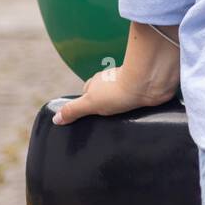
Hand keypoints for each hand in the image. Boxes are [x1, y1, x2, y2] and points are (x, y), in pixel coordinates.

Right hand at [52, 61, 177, 125]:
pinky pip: (136, 100)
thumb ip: (73, 110)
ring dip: (121, 106)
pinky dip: (135, 106)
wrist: (148, 84)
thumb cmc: (118, 90)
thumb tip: (55, 119)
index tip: (88, 117)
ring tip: (121, 121)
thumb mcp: (90, 103)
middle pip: (104, 95)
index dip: (87, 105)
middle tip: (104, 123)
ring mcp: (129, 84)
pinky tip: (135, 115)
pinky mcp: (143, 90)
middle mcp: (112, 81)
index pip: (87, 93)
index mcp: (96, 82)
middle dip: (105, 107)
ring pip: (121, 97)